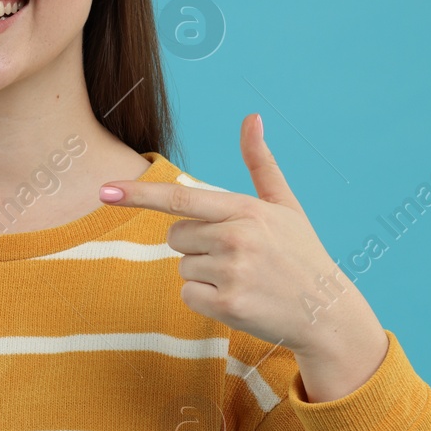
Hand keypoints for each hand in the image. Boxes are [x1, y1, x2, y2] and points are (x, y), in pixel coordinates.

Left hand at [98, 113, 381, 362]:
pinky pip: (188, 296)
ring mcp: (232, 273)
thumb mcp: (285, 206)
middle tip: (238, 257)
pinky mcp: (228, 305)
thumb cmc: (301, 255)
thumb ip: (260, 163)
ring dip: (205, 275)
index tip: (104, 191)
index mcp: (246, 210)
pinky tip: (239, 300)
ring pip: (182, 267)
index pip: (180, 199)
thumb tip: (251, 117)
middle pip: (175, 236)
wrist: (327, 313)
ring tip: (244, 279)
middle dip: (196, 246)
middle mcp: (237, 238)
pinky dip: (206, 301)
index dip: (138, 194)